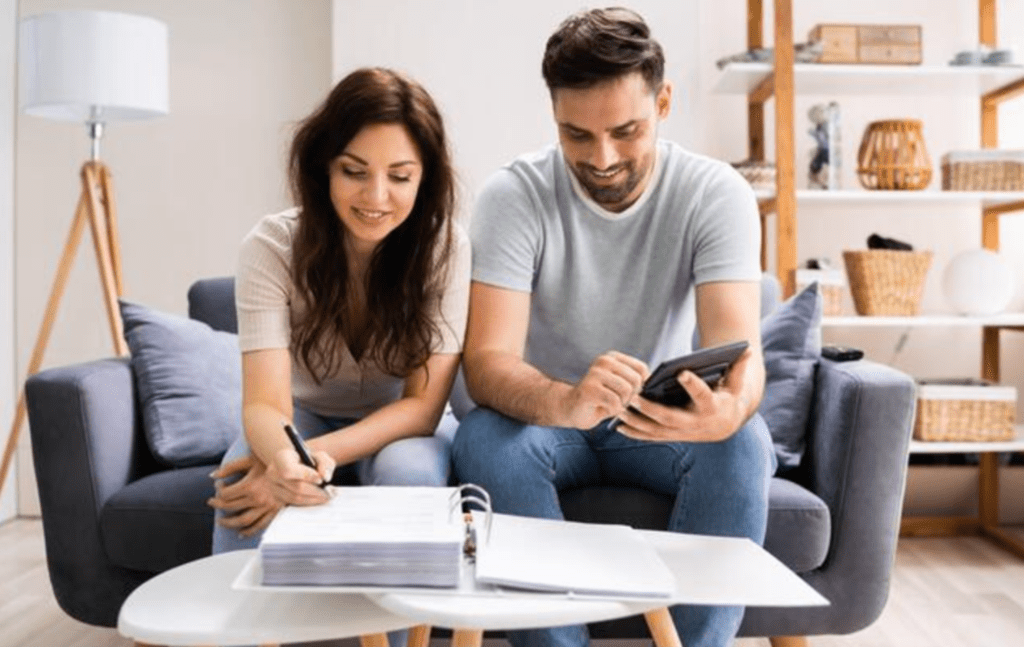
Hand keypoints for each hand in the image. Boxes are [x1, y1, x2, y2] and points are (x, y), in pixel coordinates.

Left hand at [208, 455, 282, 536]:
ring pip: (243, 521)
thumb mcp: (249, 460)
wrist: (292, 466)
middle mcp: (257, 498)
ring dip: (229, 523)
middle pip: (230, 507)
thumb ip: (229, 467)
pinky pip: (260, 525)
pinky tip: (241, 533)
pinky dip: (249, 531)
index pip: (225, 494)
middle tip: (213, 503)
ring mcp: (266, 507)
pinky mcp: (275, 511)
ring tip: (221, 521)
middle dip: (218, 505)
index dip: (218, 489)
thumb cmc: (270, 461)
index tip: (218, 485)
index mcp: (250, 486)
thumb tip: (213, 475)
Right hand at [265, 446, 335, 505]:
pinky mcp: (277, 499)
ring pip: (295, 498)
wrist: (295, 465)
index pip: (288, 470)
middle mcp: (272, 473)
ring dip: (314, 498)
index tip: (320, 479)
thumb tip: (324, 477)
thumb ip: (324, 463)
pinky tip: (318, 498)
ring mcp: (273, 488)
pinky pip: (294, 504)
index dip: (306, 476)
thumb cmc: (307, 459)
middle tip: (330, 492)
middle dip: (315, 490)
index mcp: (280, 458)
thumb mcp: (318, 456)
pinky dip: (308, 502)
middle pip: (295, 487)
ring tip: (326, 496)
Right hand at [559, 351, 648, 428]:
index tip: (630, 394)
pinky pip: (615, 403)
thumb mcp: (619, 386)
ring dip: (622, 404)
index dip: (641, 386)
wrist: (570, 409)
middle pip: (636, 380)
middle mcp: (603, 361)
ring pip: (626, 391)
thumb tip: (655, 385)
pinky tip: (602, 408)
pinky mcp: (589, 389)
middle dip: (631, 397)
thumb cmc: (599, 399)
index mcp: (612, 357)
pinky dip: (613, 411)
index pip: (642, 369)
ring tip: (610, 404)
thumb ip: (635, 381)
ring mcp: (595, 374)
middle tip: (618, 402)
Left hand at [615, 349, 753, 442]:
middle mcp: (694, 423)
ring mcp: (681, 432)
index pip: (703, 395)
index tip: (682, 372)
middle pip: (670, 417)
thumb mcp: (735, 383)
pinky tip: (618, 426)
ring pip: (656, 430)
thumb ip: (739, 367)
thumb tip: (749, 348)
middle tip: (635, 396)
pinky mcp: (671, 436)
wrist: (724, 425)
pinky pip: (650, 437)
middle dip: (651, 409)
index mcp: (711, 407)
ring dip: (637, 422)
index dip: (694, 384)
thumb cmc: (726, 397)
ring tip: (620, 410)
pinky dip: (635, 433)